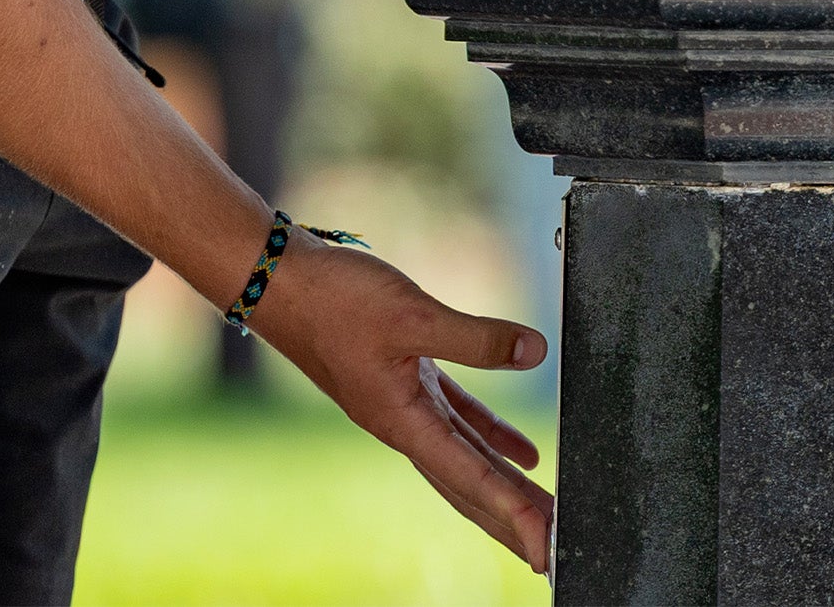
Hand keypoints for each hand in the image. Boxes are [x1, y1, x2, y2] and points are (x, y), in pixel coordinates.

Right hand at [246, 237, 554, 572]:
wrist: (279, 281)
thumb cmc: (333, 301)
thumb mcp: (412, 316)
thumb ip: (476, 338)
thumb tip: (534, 351)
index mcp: (402, 422)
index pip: (470, 479)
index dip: (512, 511)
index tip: (547, 540)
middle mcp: (405, 425)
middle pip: (470, 488)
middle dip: (513, 521)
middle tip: (555, 553)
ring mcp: (405, 406)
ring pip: (468, 461)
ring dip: (507, 489)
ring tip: (547, 515)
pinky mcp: (408, 379)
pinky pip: (461, 422)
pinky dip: (493, 438)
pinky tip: (524, 452)